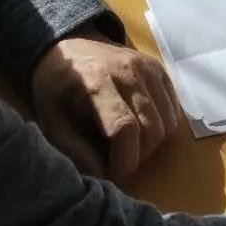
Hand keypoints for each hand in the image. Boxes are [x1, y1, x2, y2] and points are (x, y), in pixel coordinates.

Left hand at [30, 33, 177, 182]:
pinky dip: (162, 126)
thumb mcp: (52, 120)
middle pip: (151, 129)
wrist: (68, 46)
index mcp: (97, 82)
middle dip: (138, 156)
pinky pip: (174, 109)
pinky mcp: (159, 69)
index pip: (125, 128)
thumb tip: (102, 178)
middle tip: (119, 160)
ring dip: (152, 144)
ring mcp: (147, 67)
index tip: (114, 175)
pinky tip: (141, 125)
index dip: (125, 160)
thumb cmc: (57, 87)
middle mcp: (128, 70)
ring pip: (167, 123)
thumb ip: (74, 151)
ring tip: (129, 143)